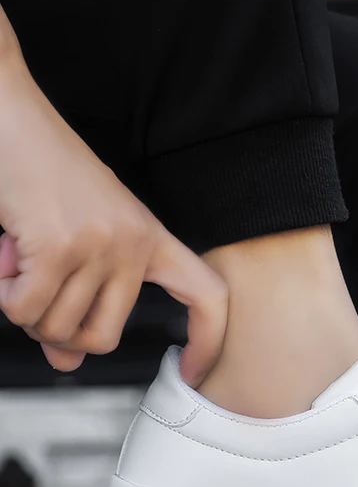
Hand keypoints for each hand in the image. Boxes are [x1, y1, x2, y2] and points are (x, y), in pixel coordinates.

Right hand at [0, 61, 227, 385]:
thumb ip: (77, 304)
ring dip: (26, 308)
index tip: (194, 370)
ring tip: (20, 265)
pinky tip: (6, 261)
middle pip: (104, 338)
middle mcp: (135, 243)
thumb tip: (67, 360)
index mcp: (151, 239)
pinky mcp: (59, 246)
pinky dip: (6, 296)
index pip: (207, 296)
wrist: (8, 115)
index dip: (208, 341)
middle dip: (61, 334)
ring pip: (58, 326)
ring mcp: (100, 245)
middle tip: (38, 302)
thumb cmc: (44, 175)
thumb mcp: (78, 242)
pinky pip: (25, 309)